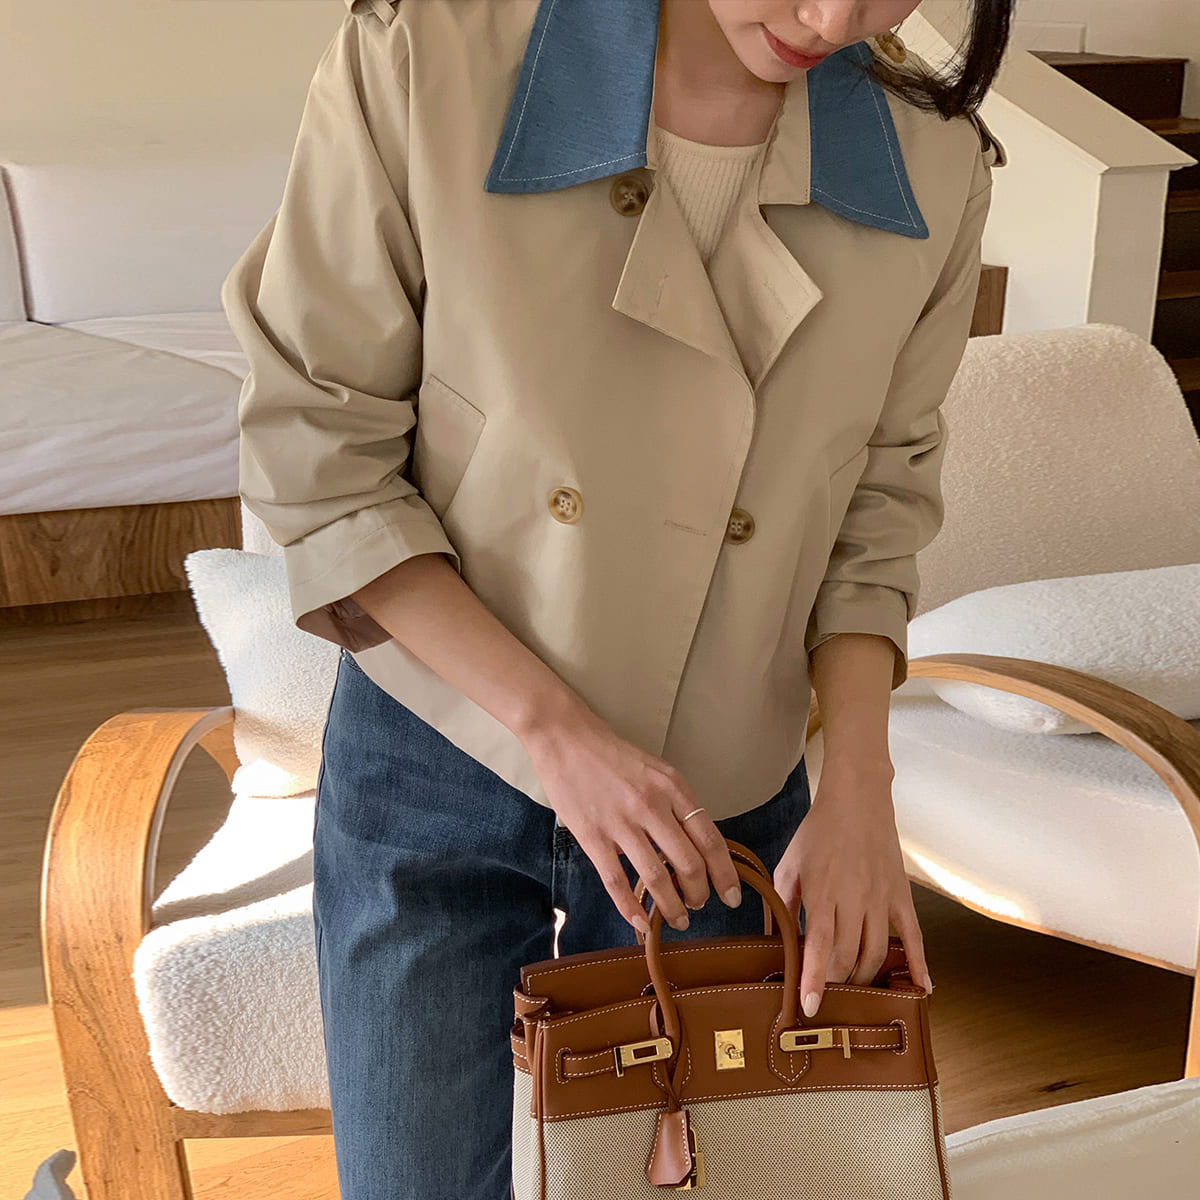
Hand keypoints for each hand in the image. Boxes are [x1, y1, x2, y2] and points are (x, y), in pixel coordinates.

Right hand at [520, 697, 743, 934]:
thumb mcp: (656, 770)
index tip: (731, 895)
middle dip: (699, 894)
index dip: (725, 873)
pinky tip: (640, 922)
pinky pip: (616, 881)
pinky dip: (630, 908)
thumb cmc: (612, 755)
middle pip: (689, 863)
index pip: (710, 839)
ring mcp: (621, 822)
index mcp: (673, 787)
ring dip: (671, 907)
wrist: (565, 737)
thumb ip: (675, 804)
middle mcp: (652, 805)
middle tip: (698, 906)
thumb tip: (691, 847)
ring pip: (657, 877)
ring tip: (677, 920)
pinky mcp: (592, 835)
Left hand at [772, 758, 933, 1018]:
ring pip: (876, 954)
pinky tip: (921, 988)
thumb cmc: (819, 831)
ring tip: (851, 988)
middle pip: (847, 957)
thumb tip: (771, 939)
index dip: (813, 980)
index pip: (818, 945)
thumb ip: (780, 903)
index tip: (808, 1007)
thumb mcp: (790, 864)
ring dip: (863, 977)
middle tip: (825, 994)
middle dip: (834, 982)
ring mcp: (881, 900)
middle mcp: (854, 900)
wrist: (858, 799)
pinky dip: (918, 964)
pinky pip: (913, 937)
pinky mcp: (902, 896)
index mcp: (823, 892)